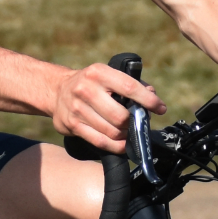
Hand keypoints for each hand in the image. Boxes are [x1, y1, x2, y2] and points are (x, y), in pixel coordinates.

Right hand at [51, 60, 165, 151]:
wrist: (57, 90)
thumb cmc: (91, 84)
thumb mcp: (108, 76)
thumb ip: (130, 84)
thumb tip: (152, 94)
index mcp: (99, 73)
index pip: (129, 87)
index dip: (148, 100)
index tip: (160, 108)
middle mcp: (86, 89)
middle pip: (120, 116)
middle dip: (133, 123)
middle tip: (137, 123)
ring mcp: (77, 108)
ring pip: (112, 131)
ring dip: (125, 135)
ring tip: (128, 132)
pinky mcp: (72, 125)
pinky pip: (100, 141)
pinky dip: (115, 146)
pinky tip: (122, 144)